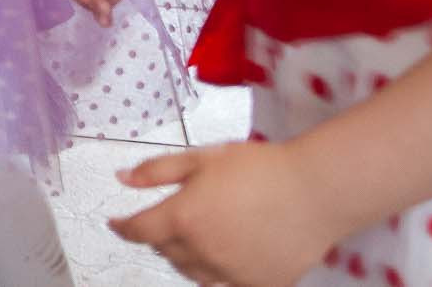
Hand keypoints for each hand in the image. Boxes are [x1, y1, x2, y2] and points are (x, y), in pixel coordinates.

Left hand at [109, 141, 340, 286]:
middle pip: (165, 252)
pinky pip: (225, 285)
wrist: (316, 190)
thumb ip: (156, 170)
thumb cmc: (260, 168)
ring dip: (183, 257)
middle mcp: (203, 251)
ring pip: (192, 273)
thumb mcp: (201, 158)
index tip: (115, 224)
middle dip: (158, 236)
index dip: (122, 227)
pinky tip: (225, 255)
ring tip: (195, 238)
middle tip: (166, 220)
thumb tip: (122, 178)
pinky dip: (216, 273)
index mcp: (184, 218)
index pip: (139, 231)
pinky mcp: (260, 285)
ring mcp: (232, 273)